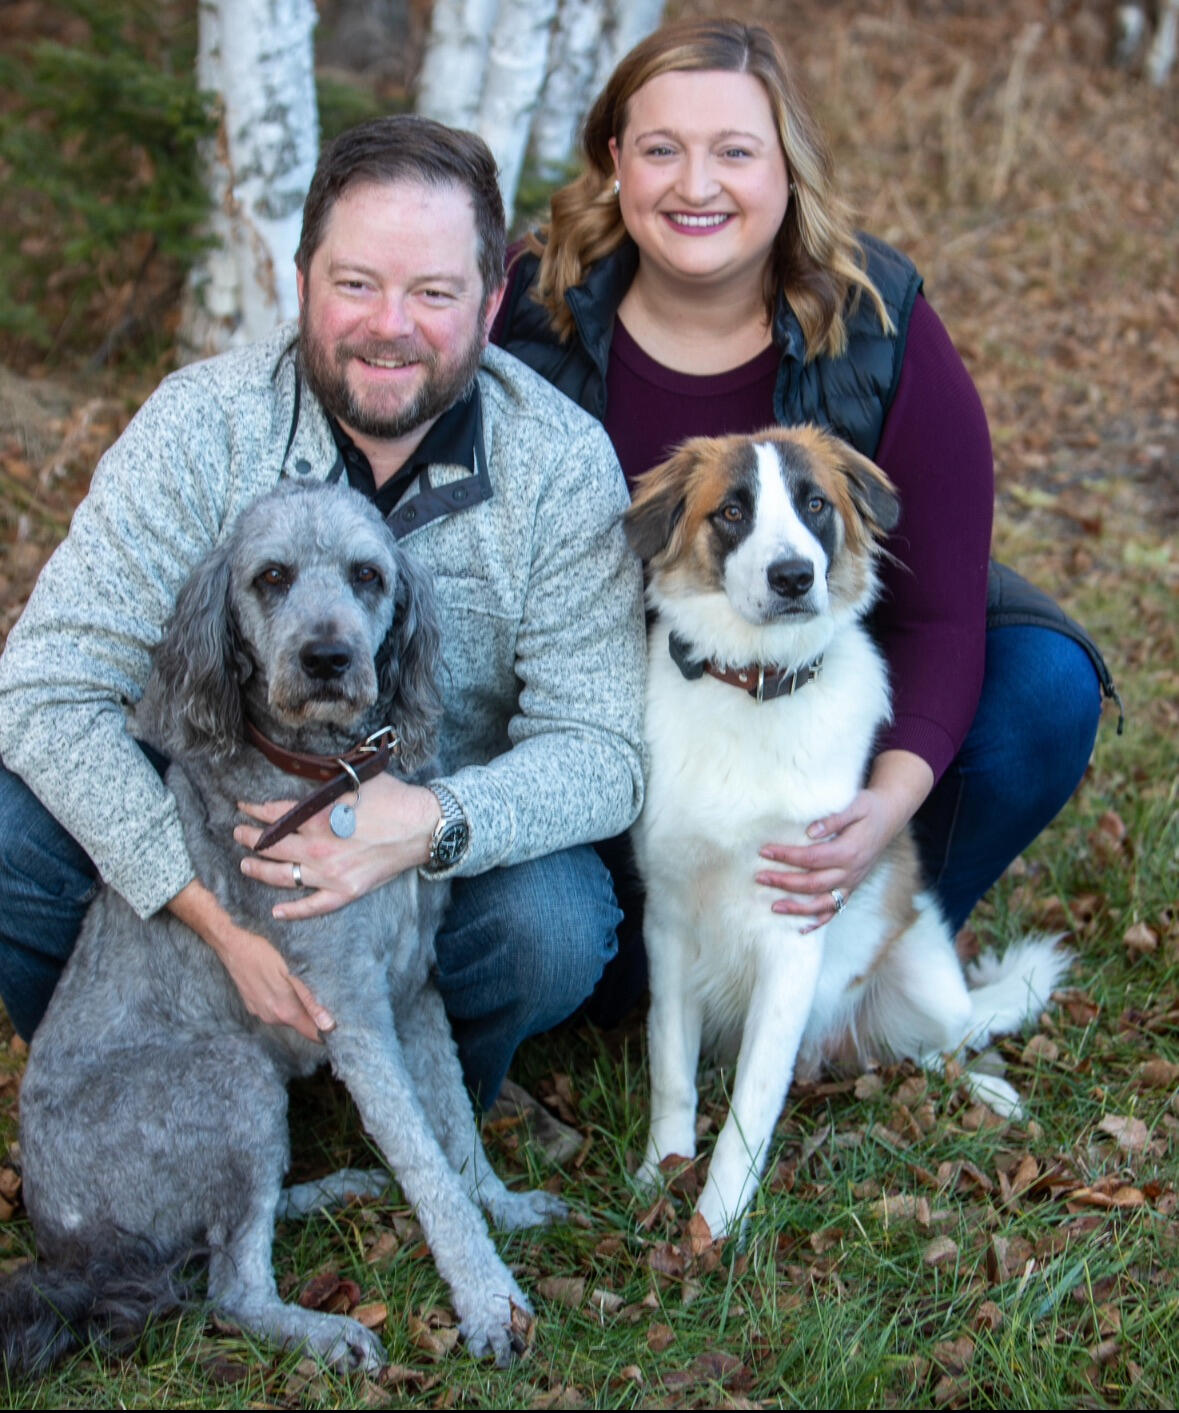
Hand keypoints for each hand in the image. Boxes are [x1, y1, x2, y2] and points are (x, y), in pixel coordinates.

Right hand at [168, 878, 333, 1042]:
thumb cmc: (263, 953)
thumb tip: (328, 1026)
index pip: (313, 1033)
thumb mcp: (292, 973)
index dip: (327, 1029)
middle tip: (329, 994)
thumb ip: (310, 1000)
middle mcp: (272, 1017)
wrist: (232, 945)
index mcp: (284, 1011)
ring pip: (289, 1015)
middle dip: (315, 1014)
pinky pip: (275, 1007)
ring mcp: (260, 1012)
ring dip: (299, 1005)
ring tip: (306, 985)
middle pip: (302, 1023)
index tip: (341, 1020)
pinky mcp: (253, 1004)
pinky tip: (286, 983)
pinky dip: (284, 999)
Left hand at [233, 772, 441, 920]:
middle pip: (271, 845)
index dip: (254, 810)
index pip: (274, 814)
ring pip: (282, 876)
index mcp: (318, 816)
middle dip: (249, 838)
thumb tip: (303, 773)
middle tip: (239, 833)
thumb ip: (324, 781)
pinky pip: (313, 906)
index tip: (244, 807)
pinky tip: (276, 912)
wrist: (422, 826)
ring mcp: (330, 873)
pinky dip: (293, 911)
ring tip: (245, 864)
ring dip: (258, 870)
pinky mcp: (345, 891)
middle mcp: (318, 847)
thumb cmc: (391, 798)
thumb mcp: (355, 779)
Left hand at [755, 750, 933, 929]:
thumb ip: (834, 819)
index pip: (812, 857)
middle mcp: (850, 871)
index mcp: (849, 851)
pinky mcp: (851, 888)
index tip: (764, 851)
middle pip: (813, 883)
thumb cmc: (869, 809)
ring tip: (773, 907)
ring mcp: (851, 883)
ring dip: (797, 908)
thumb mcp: (856, 805)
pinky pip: (835, 910)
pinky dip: (818, 922)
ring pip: (822, 903)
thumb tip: (810, 831)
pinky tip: (800, 929)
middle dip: (784, 882)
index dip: (787, 856)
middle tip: (760, 878)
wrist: (889, 817)